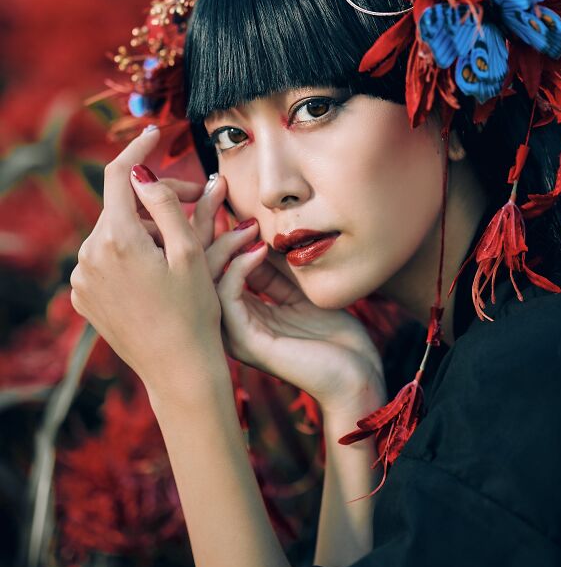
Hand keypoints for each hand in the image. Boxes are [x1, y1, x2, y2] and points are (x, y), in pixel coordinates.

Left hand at [69, 127, 226, 400]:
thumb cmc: (194, 311)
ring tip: (182, 248)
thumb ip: (166, 205)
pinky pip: (105, 258)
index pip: (118, 176)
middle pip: (121, 206)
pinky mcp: (83, 296)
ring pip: (114, 232)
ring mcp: (81, 278)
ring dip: (145, 229)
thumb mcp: (191, 253)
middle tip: (199, 202)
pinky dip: (130, 253)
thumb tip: (141, 173)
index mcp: (117, 240)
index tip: (154, 134)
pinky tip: (158, 272)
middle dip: (155, 199)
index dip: (137, 150)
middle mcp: (89, 256)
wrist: (178, 369)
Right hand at [175, 171, 387, 415]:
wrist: (357, 378)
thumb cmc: (335, 337)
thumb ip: (274, 266)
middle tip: (213, 188)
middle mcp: (229, 322)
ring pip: (205, 281)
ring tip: (240, 219)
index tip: (217, 188)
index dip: (209, 223)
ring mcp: (235, 334)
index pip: (209, 260)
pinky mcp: (249, 343)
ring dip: (220, 244)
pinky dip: (239, 269)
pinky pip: (229, 298)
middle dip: (201, 224)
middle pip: (197, 267)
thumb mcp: (299, 289)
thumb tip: (254, 224)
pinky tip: (259, 248)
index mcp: (238, 310)